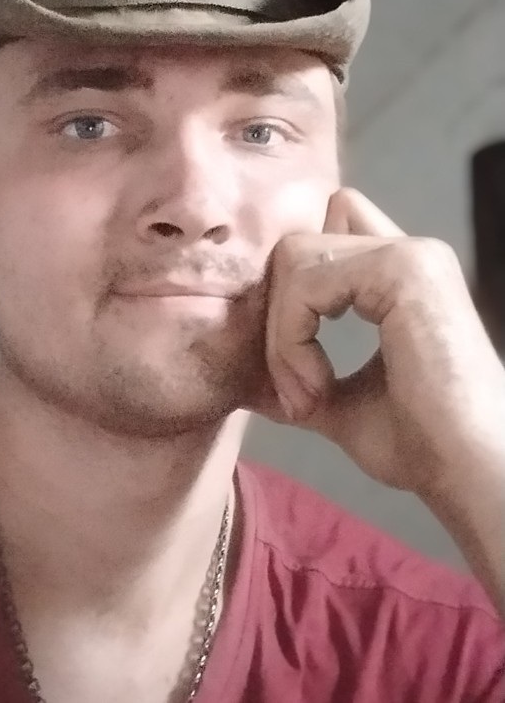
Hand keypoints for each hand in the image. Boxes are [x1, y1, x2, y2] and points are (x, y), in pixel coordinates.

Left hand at [262, 188, 504, 498]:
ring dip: (282, 333)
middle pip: (295, 246)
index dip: (288, 291)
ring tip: (308, 394)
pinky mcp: (402, 269)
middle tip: (295, 390)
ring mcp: (407, 254)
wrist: (468, 471)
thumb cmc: (420, 444)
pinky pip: (306, 282)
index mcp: (395, 276)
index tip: (288, 367)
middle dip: (276, 315)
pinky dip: (292, 337)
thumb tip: (244, 380)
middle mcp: (405, 252)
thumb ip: (297, 378)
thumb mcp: (339, 404)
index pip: (317, 240)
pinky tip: (318, 386)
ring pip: (294, 257)